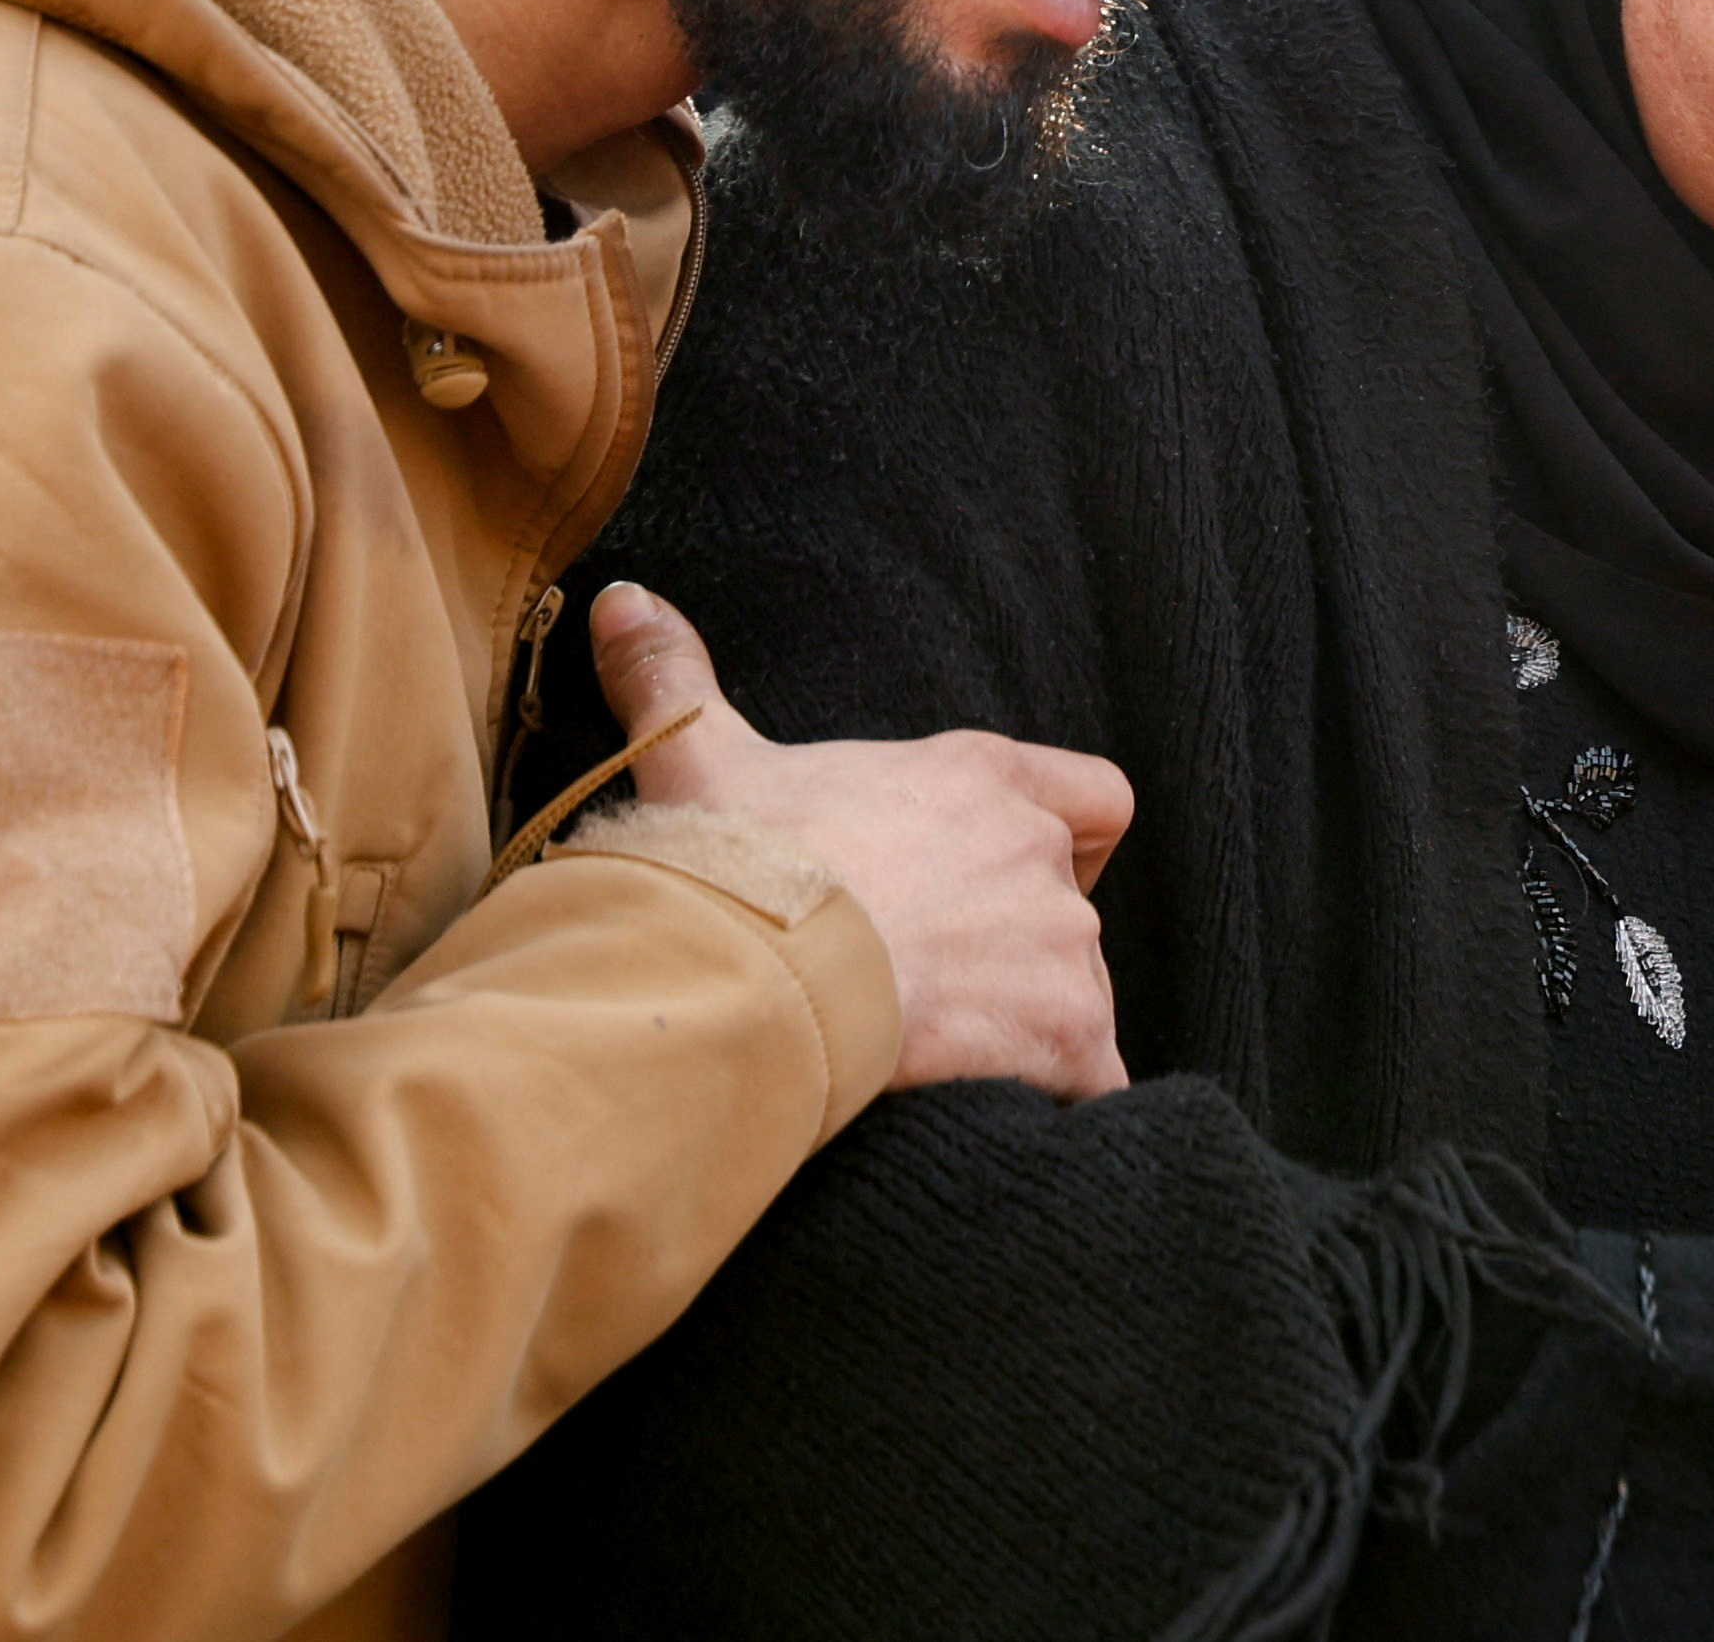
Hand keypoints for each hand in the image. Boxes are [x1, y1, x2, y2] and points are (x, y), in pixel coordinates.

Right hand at [592, 580, 1132, 1095]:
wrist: (744, 973)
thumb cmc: (728, 864)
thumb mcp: (693, 758)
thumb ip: (670, 676)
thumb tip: (620, 597)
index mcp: (979, 779)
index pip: (1093, 800)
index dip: (1065, 842)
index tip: (995, 881)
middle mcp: (1037, 856)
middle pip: (1064, 913)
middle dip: (1008, 956)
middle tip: (917, 989)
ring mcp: (1063, 950)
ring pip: (1072, 998)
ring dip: (1020, 1032)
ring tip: (924, 1060)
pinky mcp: (1067, 1039)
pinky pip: (1091, 1085)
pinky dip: (1052, 1104)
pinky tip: (985, 1116)